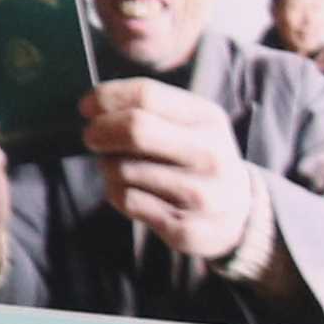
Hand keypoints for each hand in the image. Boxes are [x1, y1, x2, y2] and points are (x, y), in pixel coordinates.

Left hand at [81, 74, 274, 274]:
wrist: (238, 215)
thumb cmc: (195, 159)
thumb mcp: (188, 124)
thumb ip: (147, 110)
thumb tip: (92, 106)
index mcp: (208, 118)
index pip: (146, 95)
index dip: (106, 98)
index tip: (86, 107)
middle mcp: (210, 155)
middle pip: (135, 129)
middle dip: (100, 131)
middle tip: (90, 137)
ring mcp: (201, 194)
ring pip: (122, 168)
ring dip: (107, 166)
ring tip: (121, 168)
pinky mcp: (185, 227)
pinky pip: (126, 200)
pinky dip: (116, 192)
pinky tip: (134, 192)